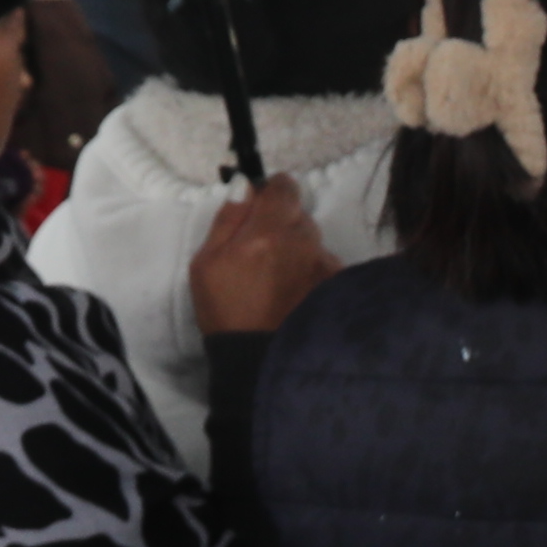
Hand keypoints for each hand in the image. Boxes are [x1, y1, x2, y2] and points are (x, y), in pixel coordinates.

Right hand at [186, 178, 338, 338]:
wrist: (260, 361)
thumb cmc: (226, 311)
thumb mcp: (207, 263)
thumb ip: (228, 218)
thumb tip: (245, 185)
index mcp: (267, 231)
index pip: (284, 187)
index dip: (272, 192)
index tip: (262, 205)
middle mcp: (304, 242)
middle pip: (299, 215)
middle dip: (282, 225)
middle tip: (262, 254)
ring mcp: (326, 265)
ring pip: (314, 242)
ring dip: (299, 251)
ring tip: (279, 282)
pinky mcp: (339, 285)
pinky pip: (325, 265)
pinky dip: (313, 274)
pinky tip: (296, 295)